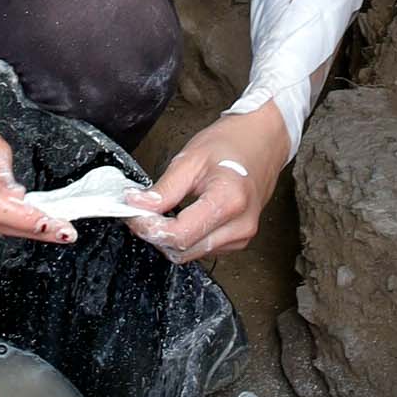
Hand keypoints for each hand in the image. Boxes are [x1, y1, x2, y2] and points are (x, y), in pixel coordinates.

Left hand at [135, 104, 291, 263]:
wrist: (263, 142)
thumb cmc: (230, 143)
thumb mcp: (191, 158)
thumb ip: (164, 189)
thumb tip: (136, 205)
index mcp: (229, 201)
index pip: (180, 235)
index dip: (150, 227)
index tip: (133, 213)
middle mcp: (240, 226)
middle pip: (184, 250)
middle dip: (156, 235)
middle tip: (140, 212)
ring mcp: (242, 237)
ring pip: (192, 254)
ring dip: (170, 238)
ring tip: (159, 212)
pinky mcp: (239, 241)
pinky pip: (203, 249)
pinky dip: (186, 237)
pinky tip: (180, 216)